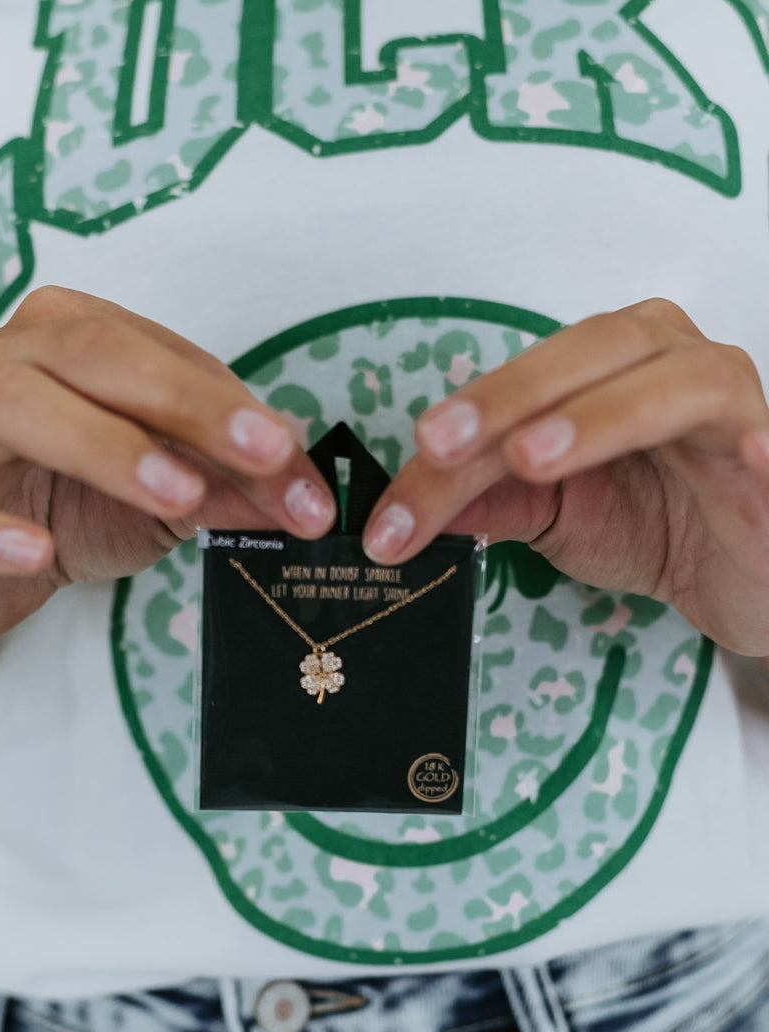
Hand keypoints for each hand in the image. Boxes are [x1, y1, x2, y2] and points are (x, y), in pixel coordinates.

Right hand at [0, 287, 335, 642]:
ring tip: (175, 496)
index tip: (296, 462)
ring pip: (12, 404)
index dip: (235, 407)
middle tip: (260, 458)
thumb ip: (229, 486)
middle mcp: (3, 361)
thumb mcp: (167, 497)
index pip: (161, 354)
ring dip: (103, 446)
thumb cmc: (72, 504)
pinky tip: (38, 551)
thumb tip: (303, 496)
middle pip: (92, 355)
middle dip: (186, 403)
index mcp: (69, 338)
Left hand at [363, 298, 768, 653]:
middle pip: (587, 356)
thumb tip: (404, 511)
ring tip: (532, 457)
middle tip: (441, 449)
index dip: (456, 430)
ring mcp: (733, 405)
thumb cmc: (658, 526)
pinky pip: (767, 446)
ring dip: (597, 418)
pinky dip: (756, 447)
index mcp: (611, 362)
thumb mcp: (553, 514)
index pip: (523, 381)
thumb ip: (489, 500)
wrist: (740, 580)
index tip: (394, 505)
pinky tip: (737, 454)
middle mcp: (673, 361)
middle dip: (505, 401)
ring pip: (671, 384)